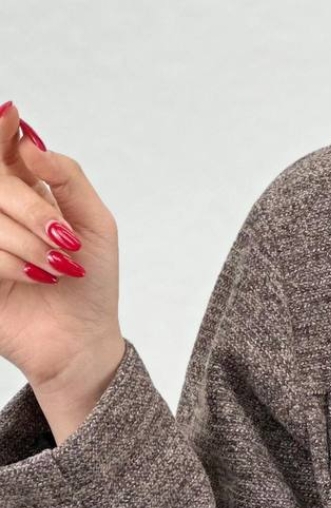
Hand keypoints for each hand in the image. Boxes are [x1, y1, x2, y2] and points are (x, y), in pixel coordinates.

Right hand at [0, 100, 124, 441]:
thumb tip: (30, 142)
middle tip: (63, 238)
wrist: (81, 341)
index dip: (1, 130)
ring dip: (28, 242)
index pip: (1, 144)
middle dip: (30, 208)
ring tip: (56, 269)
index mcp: (23, 185)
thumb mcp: (96, 225)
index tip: (12, 118)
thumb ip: (68, 176)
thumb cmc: (91, 284)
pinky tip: (35, 278)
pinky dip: (12, 263)